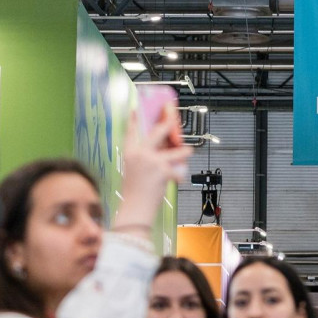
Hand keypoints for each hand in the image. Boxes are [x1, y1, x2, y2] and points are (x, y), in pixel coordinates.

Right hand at [113, 105, 191, 234]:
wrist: (135, 208)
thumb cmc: (135, 190)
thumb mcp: (135, 169)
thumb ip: (145, 156)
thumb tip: (163, 146)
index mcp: (129, 153)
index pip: (131, 132)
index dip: (134, 120)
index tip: (136, 109)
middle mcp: (140, 154)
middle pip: (157, 131)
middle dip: (168, 122)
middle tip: (174, 116)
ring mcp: (152, 161)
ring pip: (176, 151)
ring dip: (184, 151)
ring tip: (188, 151)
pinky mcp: (163, 171)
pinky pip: (178, 170)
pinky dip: (180, 176)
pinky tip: (179, 180)